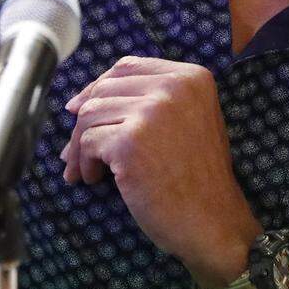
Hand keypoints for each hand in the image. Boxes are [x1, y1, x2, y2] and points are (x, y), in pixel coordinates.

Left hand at [62, 56, 260, 288]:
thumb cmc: (196, 177)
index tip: (80, 107)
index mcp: (190, 77)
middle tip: (75, 151)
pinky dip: (84, 163)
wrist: (213, 221)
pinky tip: (96, 179)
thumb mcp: (187, 120)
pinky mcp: (131, 142)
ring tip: (88, 170)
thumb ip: (149, 100)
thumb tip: (79, 102)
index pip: (128, 67)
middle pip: (105, 89)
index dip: (98, 86)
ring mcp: (152, 112)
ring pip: (90, 113)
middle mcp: (174, 86)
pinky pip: (88, 142)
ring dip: (80, 145)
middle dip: (84, 120)